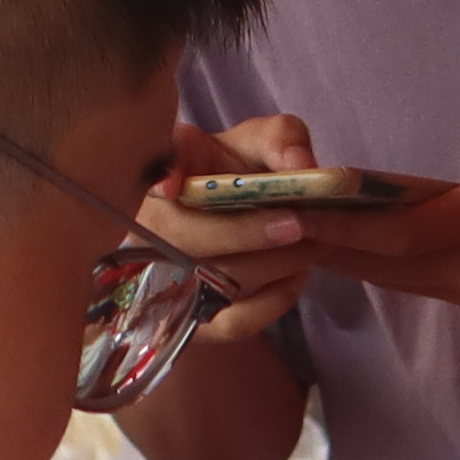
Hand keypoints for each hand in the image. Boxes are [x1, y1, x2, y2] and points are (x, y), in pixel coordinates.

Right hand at [138, 114, 337, 356]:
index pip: (144, 175)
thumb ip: (280, 138)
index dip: (155, 180)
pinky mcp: (190, 321)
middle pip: (184, 239)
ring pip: (215, 279)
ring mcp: (161, 281)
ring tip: (315, 242)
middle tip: (303, 222)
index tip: (170, 184)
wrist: (231, 224)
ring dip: (276, 263)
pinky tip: (296, 276)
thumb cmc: (238, 176)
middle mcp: (146, 229)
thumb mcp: (258, 144)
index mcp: (157, 174)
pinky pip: (233, 321)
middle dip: (248, 232)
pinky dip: (275, 301)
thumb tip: (300, 164)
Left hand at [235, 91, 459, 348]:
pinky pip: (436, 284)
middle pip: (377, 263)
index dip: (332, 220)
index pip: (390, 229)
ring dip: (356, 256)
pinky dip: (401, 264)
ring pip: (402, 278)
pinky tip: (387, 243)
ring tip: (307, 230)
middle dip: (321, 242)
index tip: (285, 205)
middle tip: (266, 223)